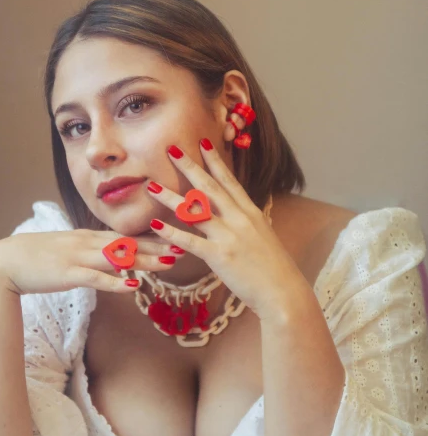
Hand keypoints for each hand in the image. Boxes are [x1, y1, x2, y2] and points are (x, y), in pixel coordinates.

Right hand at [0, 229, 184, 295]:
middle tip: (185, 247)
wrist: (5, 262)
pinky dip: (115, 282)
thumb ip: (91, 253)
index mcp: (89, 238)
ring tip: (170, 263)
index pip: (127, 236)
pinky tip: (133, 287)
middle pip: (129, 244)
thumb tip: (113, 259)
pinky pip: (96, 278)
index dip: (153, 237)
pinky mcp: (68, 273)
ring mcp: (78, 257)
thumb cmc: (38, 258)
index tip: (177, 236)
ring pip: (118, 257)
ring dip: (146, 260)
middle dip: (158, 246)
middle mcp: (88, 243)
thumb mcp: (69, 250)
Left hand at [145, 140, 306, 319]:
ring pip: (195, 211)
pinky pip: (190, 241)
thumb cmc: (274, 268)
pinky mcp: (219, 255)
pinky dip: (171, 232)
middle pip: (209, 187)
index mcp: (250, 212)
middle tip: (171, 149)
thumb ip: (246, 223)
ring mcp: (229, 236)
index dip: (215, 161)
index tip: (203, 142)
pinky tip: (155, 224)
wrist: (283, 292)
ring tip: (152, 186)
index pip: (229, 180)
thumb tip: (233, 214)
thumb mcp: (262, 236)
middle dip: (189, 166)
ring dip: (171, 197)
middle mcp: (239, 219)